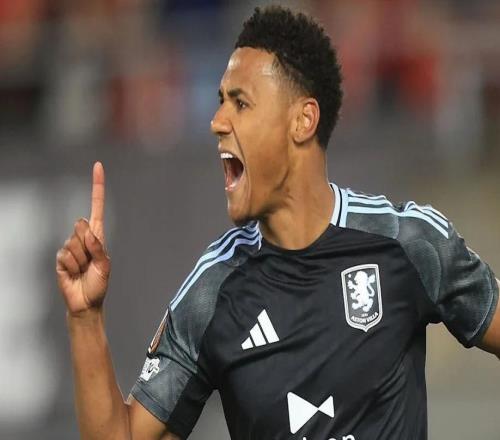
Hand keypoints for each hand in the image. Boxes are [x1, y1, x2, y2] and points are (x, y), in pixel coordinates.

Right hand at [56, 162, 110, 315]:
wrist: (86, 302)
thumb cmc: (99, 283)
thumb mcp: (105, 265)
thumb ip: (97, 246)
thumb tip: (85, 228)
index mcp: (97, 236)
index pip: (96, 207)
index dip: (97, 187)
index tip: (98, 166)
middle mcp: (83, 238)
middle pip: (82, 227)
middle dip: (88, 246)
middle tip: (91, 262)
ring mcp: (70, 247)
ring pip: (74, 243)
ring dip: (81, 260)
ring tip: (83, 270)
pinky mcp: (60, 258)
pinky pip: (65, 255)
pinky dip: (72, 266)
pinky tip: (74, 273)